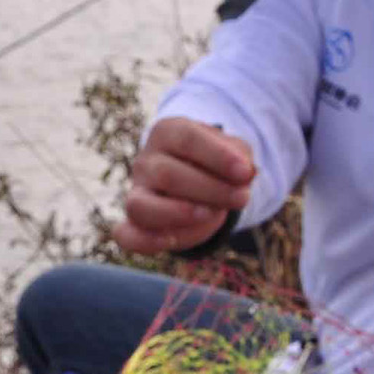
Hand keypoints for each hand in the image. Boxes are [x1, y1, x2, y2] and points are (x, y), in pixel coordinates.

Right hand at [113, 118, 254, 253]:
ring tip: (211, 214)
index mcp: (167, 133)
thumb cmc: (215, 162)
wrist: (198, 182)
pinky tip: (171, 241)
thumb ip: (241, 157)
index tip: (245, 173)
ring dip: (177, 213)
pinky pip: (127, 235)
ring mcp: (136, 193)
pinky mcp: (134, 224)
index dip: (217, 157)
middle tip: (242, 198)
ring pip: (140, 206)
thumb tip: (247, 172)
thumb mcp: (233, 151)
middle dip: (210, 189)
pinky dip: (145, 241)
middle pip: (167, 174)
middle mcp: (145, 162)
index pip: (186, 139)